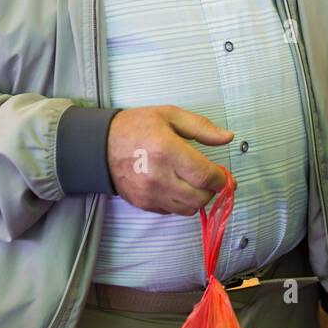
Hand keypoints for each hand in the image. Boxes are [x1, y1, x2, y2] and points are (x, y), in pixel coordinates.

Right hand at [106, 105, 232, 214]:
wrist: (100, 145)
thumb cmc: (136, 127)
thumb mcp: (170, 115)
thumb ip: (201, 127)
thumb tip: (227, 137)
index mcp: (167, 151)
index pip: (205, 176)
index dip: (221, 179)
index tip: (225, 175)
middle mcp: (159, 176)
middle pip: (200, 197)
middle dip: (212, 190)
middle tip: (211, 178)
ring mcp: (150, 193)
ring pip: (188, 209)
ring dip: (198, 198)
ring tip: (195, 182)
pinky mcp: (143, 204)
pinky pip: (173, 211)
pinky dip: (181, 203)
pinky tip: (178, 186)